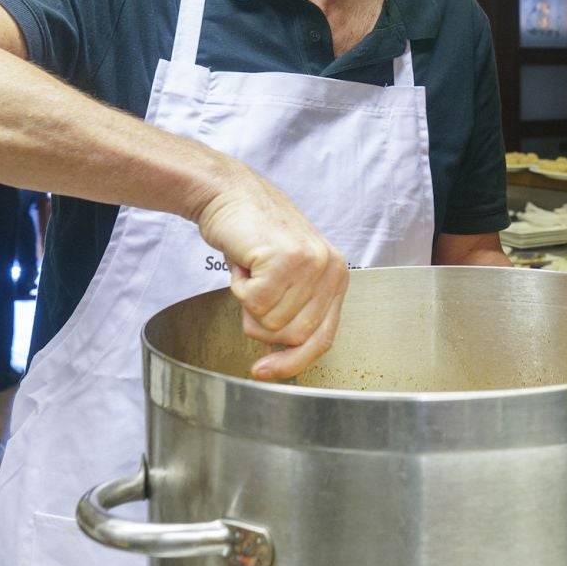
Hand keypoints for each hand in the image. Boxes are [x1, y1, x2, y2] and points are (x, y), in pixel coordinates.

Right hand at [193, 166, 348, 380]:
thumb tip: (283, 359)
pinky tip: (244, 263)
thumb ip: (295, 311)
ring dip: (248, 302)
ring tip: (251, 269)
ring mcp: (310, 264)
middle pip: (292, 336)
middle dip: (261, 322)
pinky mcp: (285, 259)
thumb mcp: (287, 275)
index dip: (293, 362)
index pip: (322, 339)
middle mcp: (330, 269)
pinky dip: (238, 288)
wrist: (229, 193)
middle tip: (254, 287)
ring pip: (271, 323)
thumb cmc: (254, 236)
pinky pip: (254, 303)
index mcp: (337, 276)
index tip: (265, 372)